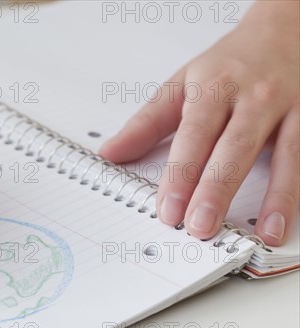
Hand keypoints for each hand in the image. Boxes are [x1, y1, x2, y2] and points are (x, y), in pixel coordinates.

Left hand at [99, 1, 298, 245]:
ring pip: (285, 155)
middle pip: (234, 148)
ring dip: (275, 197)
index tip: (167, 209)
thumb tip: (109, 154)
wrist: (283, 32)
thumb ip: (145, 124)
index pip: (193, 137)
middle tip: (199, 227)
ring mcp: (289, 110)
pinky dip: (298, 190)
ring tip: (263, 233)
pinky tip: (286, 219)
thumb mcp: (180, 85)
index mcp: (213, 89)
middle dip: (216, 190)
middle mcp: (253, 99)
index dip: (180, 175)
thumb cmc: (227, 65)